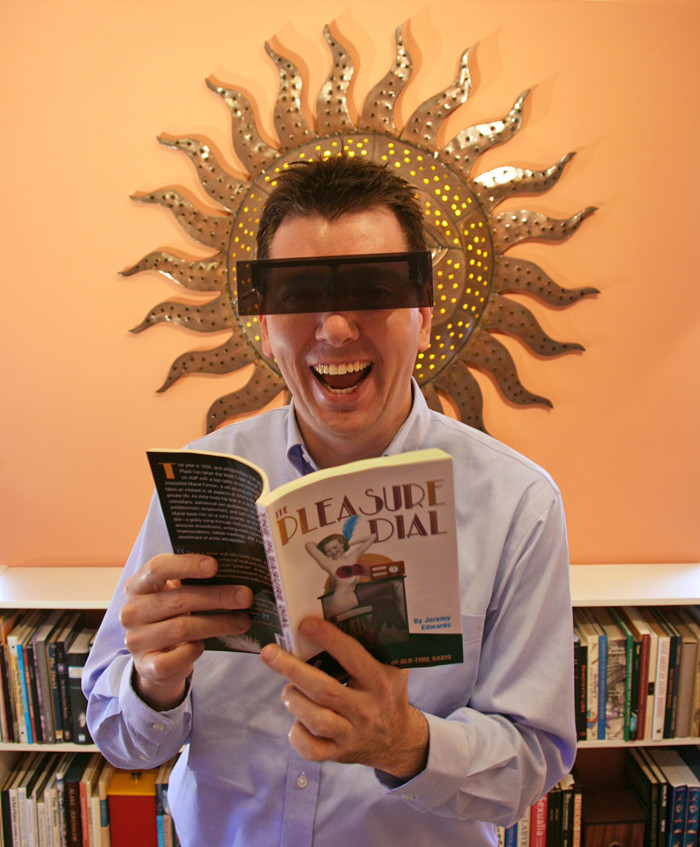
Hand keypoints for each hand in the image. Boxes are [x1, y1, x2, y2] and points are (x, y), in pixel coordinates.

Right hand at [120, 553, 252, 710]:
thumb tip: (233, 570)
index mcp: (137, 586)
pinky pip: (177, 657)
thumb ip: (192, 581)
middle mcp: (131, 612)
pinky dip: (195, 650)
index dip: (186, 565)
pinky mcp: (146, 666)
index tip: (215, 566)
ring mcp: (136, 640)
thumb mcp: (174, 594)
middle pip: (178, 599)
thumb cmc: (171, 615)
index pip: (158, 568)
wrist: (155, 658)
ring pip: (182, 628)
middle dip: (217, 597)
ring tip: (243, 621)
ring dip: (218, 624)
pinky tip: (205, 645)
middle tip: (246, 596)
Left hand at [260, 617, 428, 779]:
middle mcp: (366, 709)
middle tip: (269, 652)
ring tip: (287, 688)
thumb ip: (375, 646)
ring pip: (315, 718)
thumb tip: (344, 611)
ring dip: (294, 699)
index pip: (352, 656)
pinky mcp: (339, 753)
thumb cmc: (387, 694)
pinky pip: (312, 749)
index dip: (328, 638)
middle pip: (324, 689)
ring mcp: (352, 734)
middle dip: (292, 669)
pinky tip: (296, 720)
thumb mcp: (392, 668)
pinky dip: (297, 734)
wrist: (398, 740)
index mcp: (380, 682)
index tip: (305, 623)